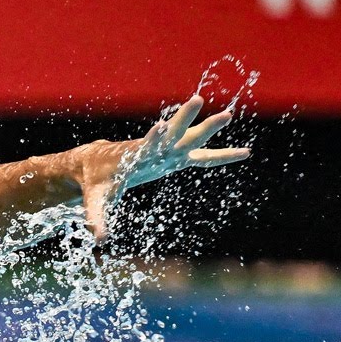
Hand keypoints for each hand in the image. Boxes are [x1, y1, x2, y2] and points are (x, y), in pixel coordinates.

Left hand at [77, 95, 249, 240]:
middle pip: (173, 133)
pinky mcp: (175, 158)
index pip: (145, 146)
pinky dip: (221, 155)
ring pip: (190, 137)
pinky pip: (203, 156)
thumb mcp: (96, 199)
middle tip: (198, 101)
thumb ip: (97, 217)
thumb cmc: (96, 180)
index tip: (161, 126)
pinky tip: (244, 153)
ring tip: (227, 114)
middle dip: (185, 119)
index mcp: (135, 157)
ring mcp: (167, 153)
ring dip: (207, 127)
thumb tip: (98, 240)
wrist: (97, 163)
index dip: (153, 138)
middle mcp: (154, 150)